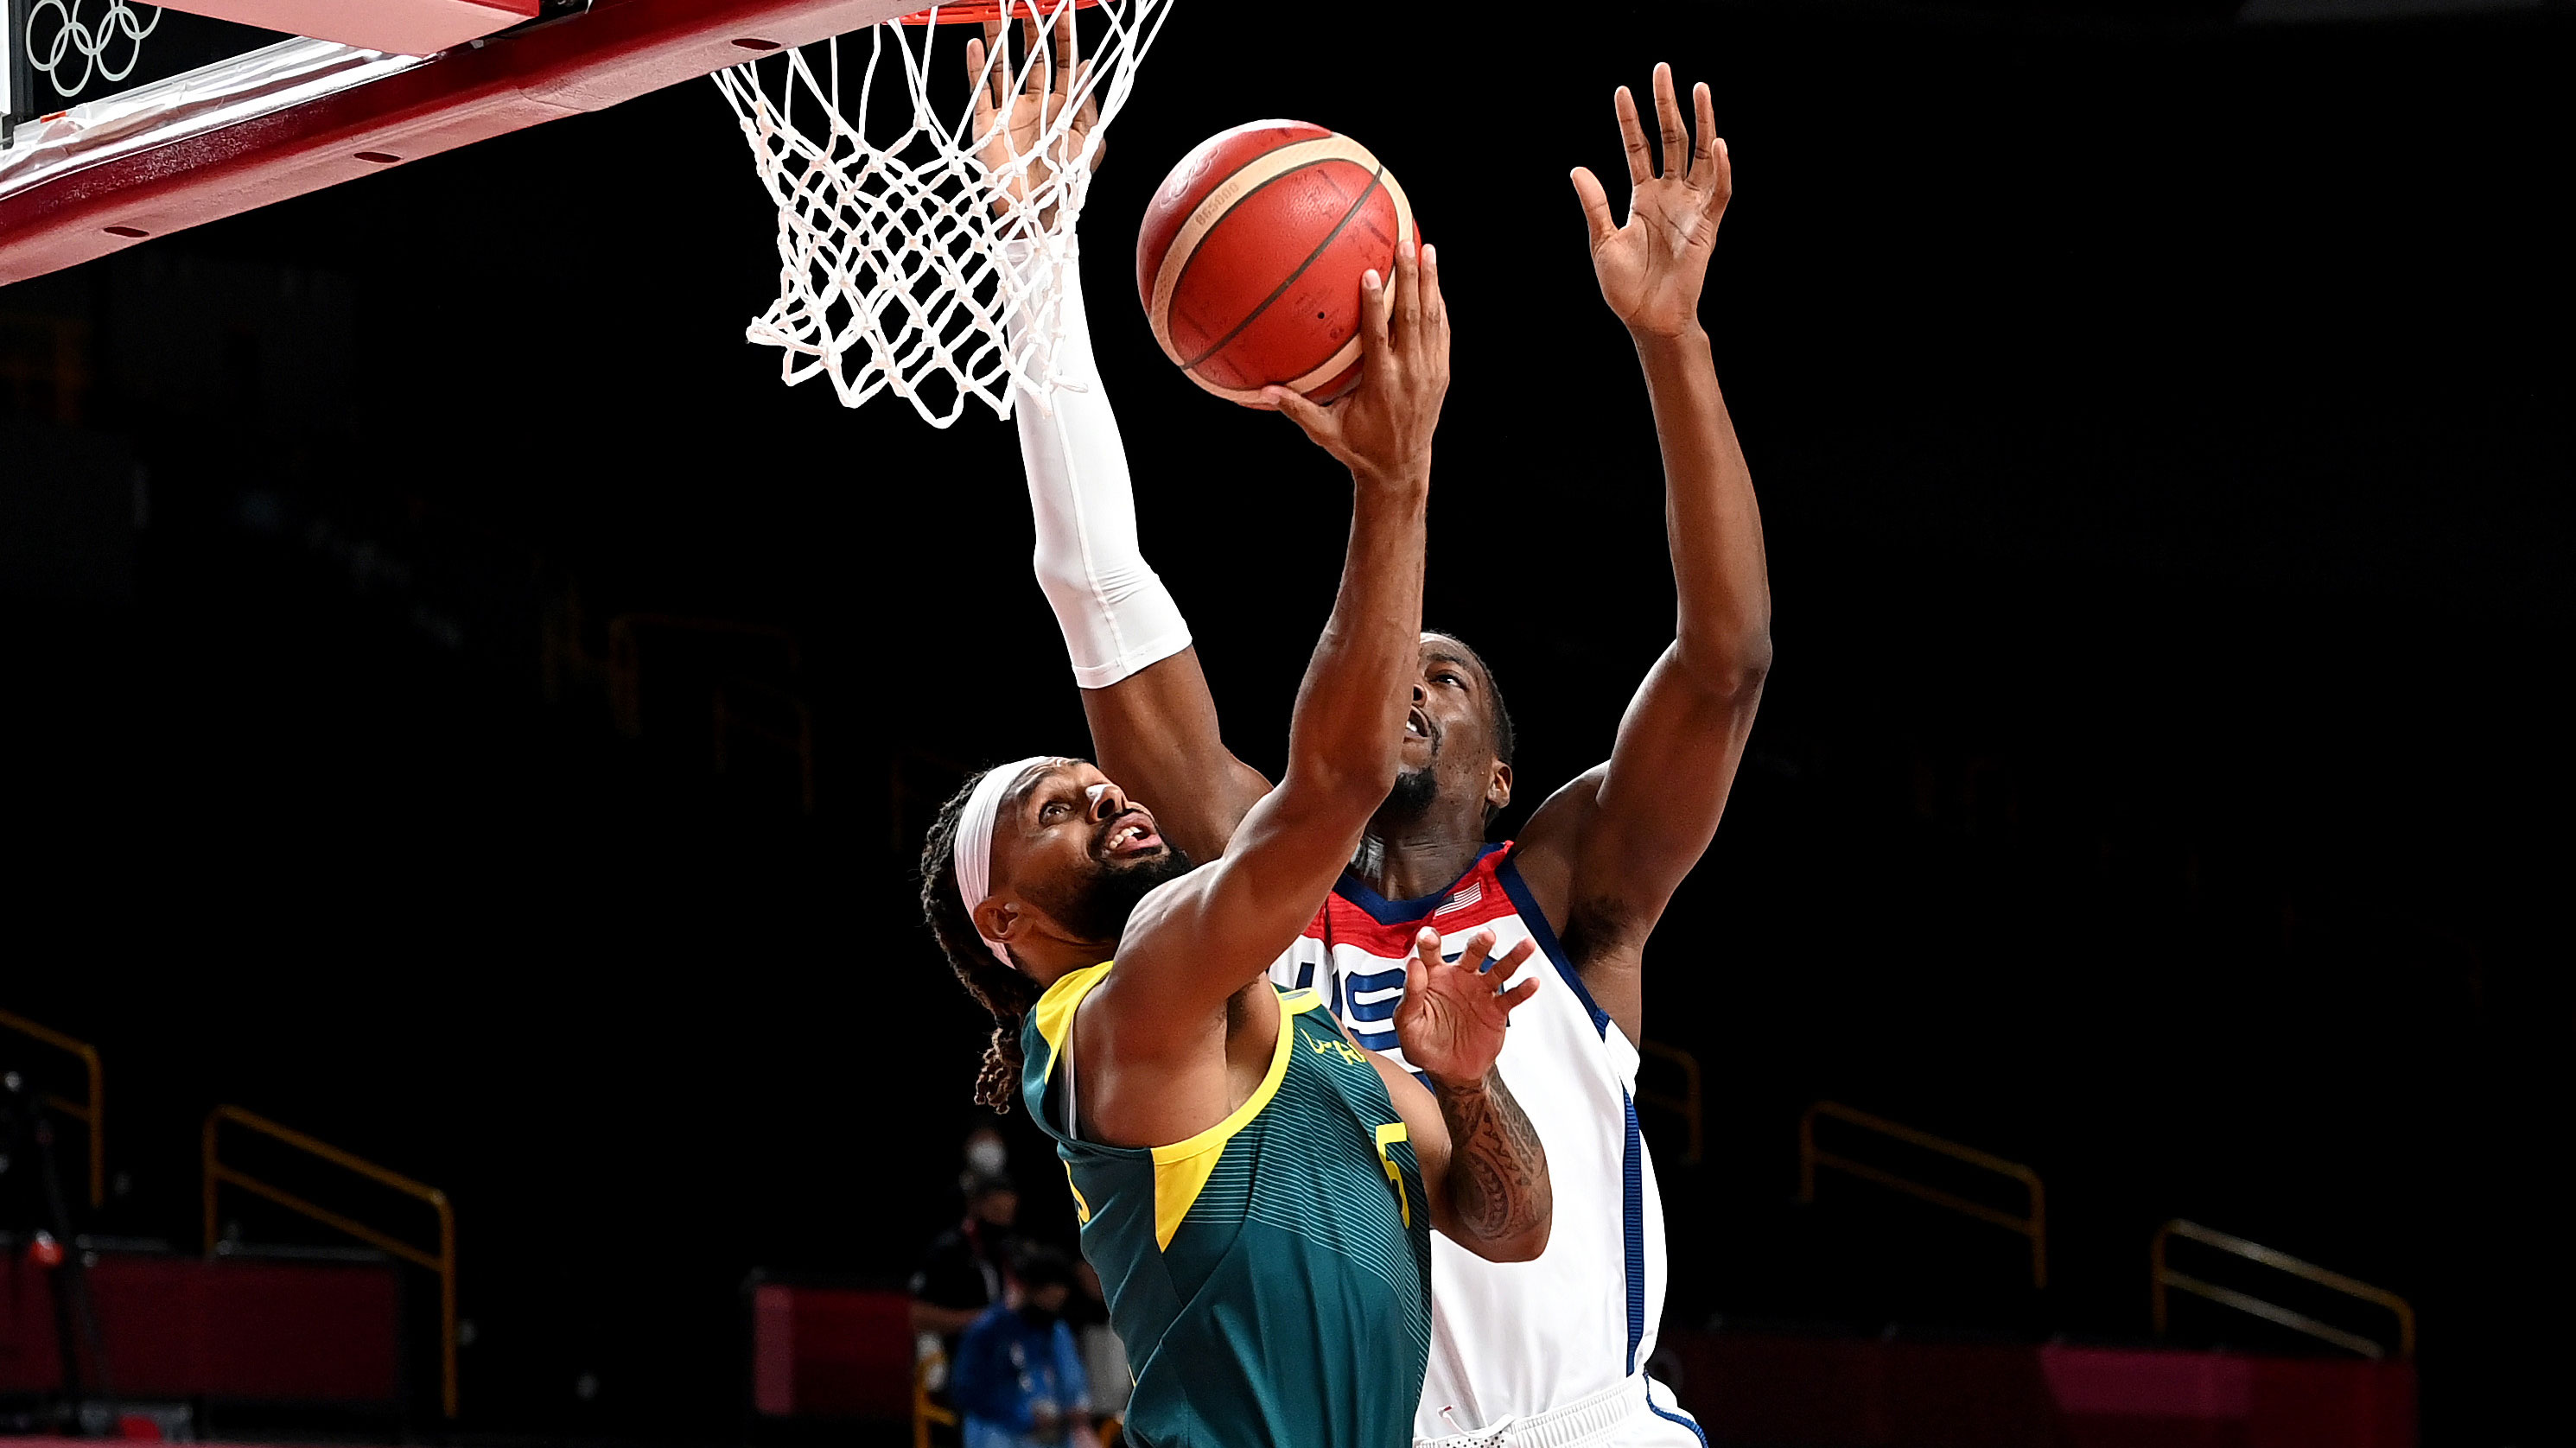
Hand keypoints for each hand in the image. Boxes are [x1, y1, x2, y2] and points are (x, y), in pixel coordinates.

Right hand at [966, 16, 1100, 224]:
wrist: (1037, 213)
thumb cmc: (1067, 183)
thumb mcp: (1089, 141)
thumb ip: (1087, 103)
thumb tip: (1086, 65)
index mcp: (1062, 108)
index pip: (1063, 64)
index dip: (1063, 38)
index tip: (1063, 12)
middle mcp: (1035, 105)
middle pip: (1032, 59)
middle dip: (1030, 31)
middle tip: (1027, 4)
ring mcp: (1009, 112)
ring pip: (1004, 67)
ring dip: (999, 40)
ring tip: (996, 12)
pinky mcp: (986, 124)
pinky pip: (979, 90)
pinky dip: (976, 68)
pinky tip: (974, 46)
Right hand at [1263, 241, 1449, 489]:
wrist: (1400, 470)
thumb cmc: (1357, 449)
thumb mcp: (1325, 432)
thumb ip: (1297, 409)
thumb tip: (1263, 391)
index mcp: (1382, 385)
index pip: (1380, 337)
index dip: (1376, 305)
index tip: (1371, 274)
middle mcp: (1410, 375)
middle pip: (1412, 318)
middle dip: (1410, 278)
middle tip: (1406, 243)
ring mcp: (1430, 373)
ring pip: (1432, 320)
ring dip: (1430, 283)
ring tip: (1427, 249)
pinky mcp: (1440, 374)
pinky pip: (1441, 333)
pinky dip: (1438, 306)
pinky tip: (1434, 282)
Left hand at [1393, 926, 1539, 1091]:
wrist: (1450, 1072)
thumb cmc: (1424, 1045)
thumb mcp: (1408, 1024)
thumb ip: (1411, 995)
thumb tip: (1413, 965)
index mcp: (1433, 977)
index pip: (1431, 953)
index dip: (1430, 942)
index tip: (1429, 936)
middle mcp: (1458, 978)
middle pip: (1471, 954)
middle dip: (1479, 943)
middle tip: (1486, 936)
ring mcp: (1480, 992)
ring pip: (1499, 969)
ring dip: (1513, 957)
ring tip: (1526, 946)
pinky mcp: (1496, 1010)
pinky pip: (1511, 997)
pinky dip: (1522, 990)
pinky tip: (1531, 982)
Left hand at [1570, 63, 1730, 338]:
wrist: (1648, 318)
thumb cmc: (1625, 287)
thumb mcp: (1602, 241)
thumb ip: (1594, 204)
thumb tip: (1577, 169)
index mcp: (1642, 197)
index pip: (1637, 148)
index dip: (1631, 120)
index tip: (1622, 90)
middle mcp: (1669, 195)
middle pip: (1670, 140)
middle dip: (1667, 105)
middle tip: (1662, 70)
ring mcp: (1690, 207)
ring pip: (1700, 155)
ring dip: (1701, 122)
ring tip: (1699, 88)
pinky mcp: (1708, 226)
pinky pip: (1720, 192)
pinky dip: (1722, 169)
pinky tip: (1719, 143)